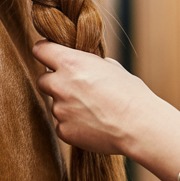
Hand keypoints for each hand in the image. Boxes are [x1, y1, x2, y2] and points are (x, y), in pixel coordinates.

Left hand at [32, 41, 179, 180]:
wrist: (139, 125)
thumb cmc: (130, 93)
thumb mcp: (110, 66)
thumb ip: (88, 63)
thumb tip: (82, 63)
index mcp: (70, 63)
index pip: (40, 49)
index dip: (44, 52)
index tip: (49, 56)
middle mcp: (60, 84)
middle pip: (42, 79)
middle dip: (55, 82)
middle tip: (75, 87)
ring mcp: (60, 109)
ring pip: (55, 104)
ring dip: (67, 105)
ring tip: (93, 109)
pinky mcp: (64, 131)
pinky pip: (62, 124)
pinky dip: (73, 124)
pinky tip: (93, 124)